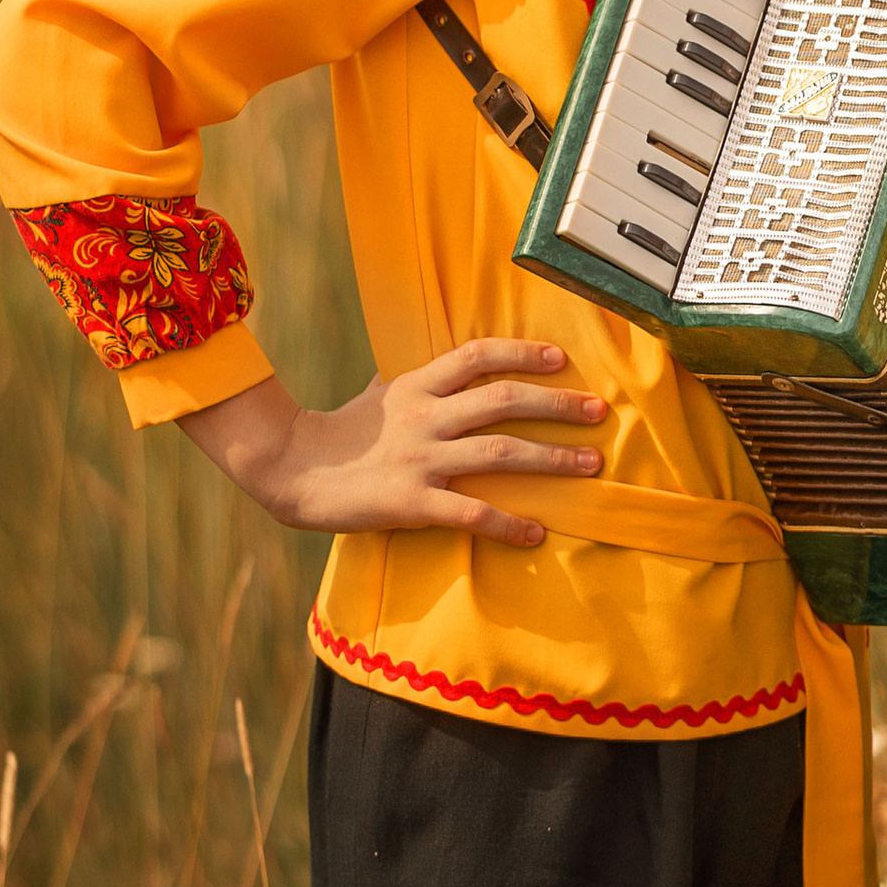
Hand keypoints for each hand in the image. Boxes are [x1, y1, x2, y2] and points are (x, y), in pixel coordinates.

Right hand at [180, 340, 605, 547]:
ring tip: (590, 465)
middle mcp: (424, 417)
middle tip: (598, 411)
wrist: (288, 469)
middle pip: (503, 402)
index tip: (559, 358)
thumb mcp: (374, 395)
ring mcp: (419, 459)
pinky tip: (535, 534)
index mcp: (416, 386)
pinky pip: (471, 513)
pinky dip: (507, 524)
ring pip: (499, 453)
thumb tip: (430, 366)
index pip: (477, 357)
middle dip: (556, 404)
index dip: (521, 353)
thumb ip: (408, 381)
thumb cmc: (336, 432)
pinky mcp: (411, 501)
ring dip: (551, 459)